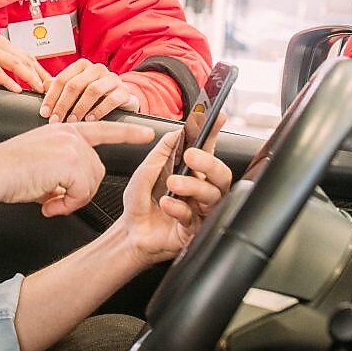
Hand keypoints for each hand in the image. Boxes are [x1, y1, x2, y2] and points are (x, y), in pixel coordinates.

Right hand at [0, 31, 49, 93]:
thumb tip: (13, 88)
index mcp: (1, 43)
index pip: (27, 57)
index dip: (41, 70)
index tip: (52, 84)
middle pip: (25, 59)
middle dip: (40, 74)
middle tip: (52, 89)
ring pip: (14, 62)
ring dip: (29, 76)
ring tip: (39, 88)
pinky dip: (7, 79)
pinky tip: (15, 88)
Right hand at [0, 121, 154, 216]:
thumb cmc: (7, 171)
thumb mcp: (39, 159)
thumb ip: (60, 167)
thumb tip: (64, 192)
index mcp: (62, 130)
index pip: (102, 129)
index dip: (127, 132)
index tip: (147, 132)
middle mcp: (70, 135)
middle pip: (97, 170)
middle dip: (80, 191)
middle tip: (55, 200)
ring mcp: (72, 148)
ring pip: (91, 184)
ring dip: (71, 200)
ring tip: (48, 202)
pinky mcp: (71, 163)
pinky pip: (82, 194)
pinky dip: (66, 206)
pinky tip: (48, 205)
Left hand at [39, 58, 138, 122]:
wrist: (122, 101)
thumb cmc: (93, 96)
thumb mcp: (75, 90)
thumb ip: (59, 87)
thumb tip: (41, 87)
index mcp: (81, 65)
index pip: (62, 79)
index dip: (51, 97)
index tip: (44, 113)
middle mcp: (97, 68)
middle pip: (75, 85)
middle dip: (63, 104)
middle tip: (56, 120)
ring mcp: (112, 78)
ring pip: (92, 90)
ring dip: (80, 108)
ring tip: (72, 121)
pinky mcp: (124, 91)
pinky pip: (111, 100)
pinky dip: (99, 110)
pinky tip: (90, 120)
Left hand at [117, 130, 232, 264]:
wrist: (130, 232)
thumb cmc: (141, 203)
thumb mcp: (145, 171)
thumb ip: (161, 153)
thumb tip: (177, 133)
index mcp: (190, 172)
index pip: (207, 150)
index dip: (213, 133)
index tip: (216, 118)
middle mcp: (199, 190)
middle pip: (221, 174)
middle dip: (209, 162)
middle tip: (191, 155)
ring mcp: (200, 210)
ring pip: (213, 196)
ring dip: (194, 186)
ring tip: (174, 183)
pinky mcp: (195, 230)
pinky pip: (195, 218)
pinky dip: (180, 209)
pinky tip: (167, 204)